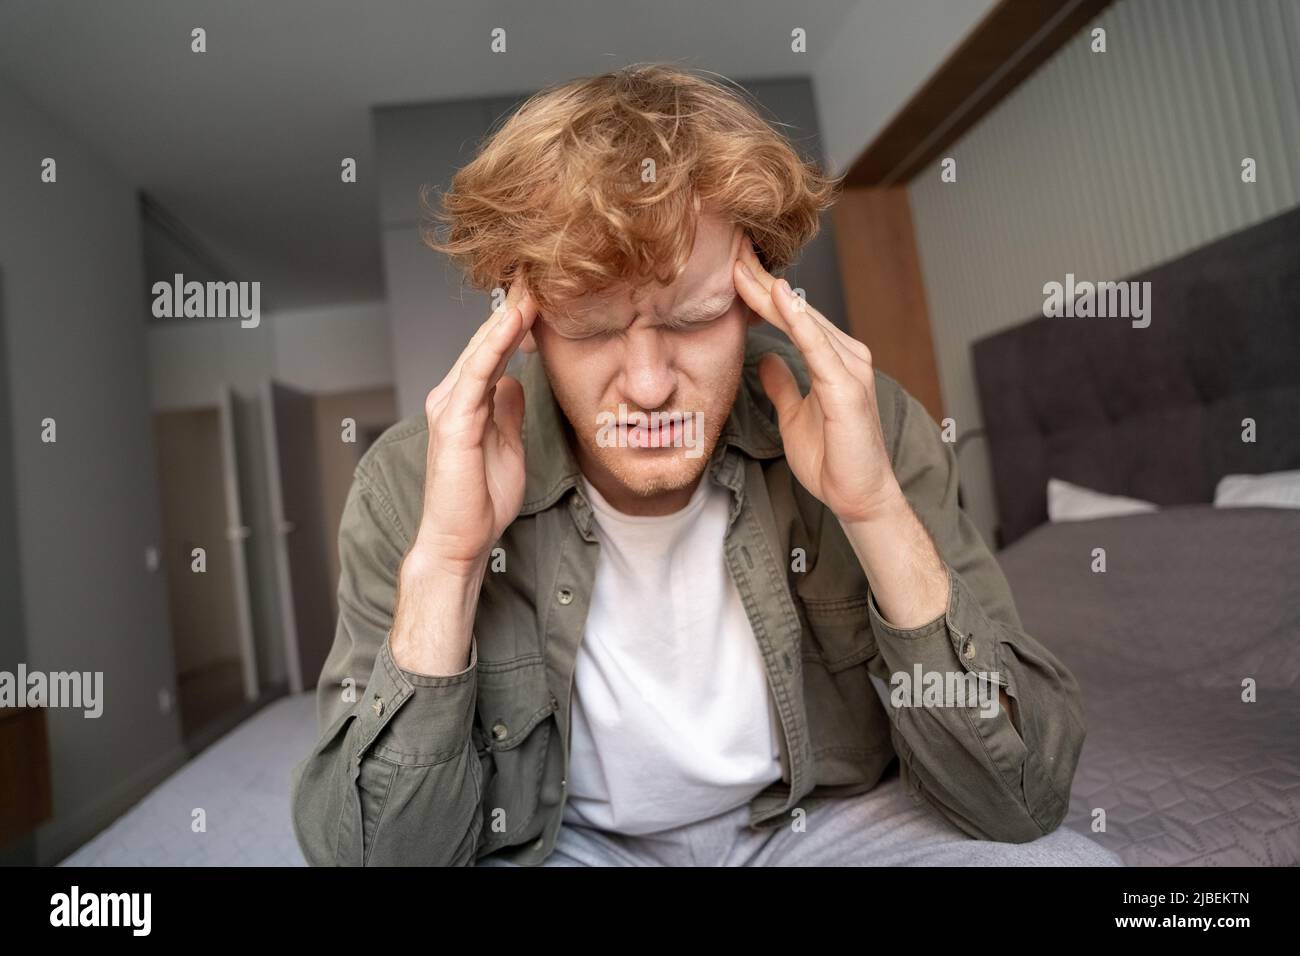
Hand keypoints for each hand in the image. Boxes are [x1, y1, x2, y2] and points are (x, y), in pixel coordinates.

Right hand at [411, 280, 538, 575]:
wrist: (461, 540)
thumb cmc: (481, 500)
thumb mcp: (507, 445)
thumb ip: (507, 411)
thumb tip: (515, 383)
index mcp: (466, 400)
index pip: (494, 349)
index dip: (517, 319)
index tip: (545, 291)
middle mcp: (452, 396)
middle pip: (486, 340)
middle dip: (513, 305)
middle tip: (539, 270)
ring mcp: (449, 406)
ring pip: (481, 348)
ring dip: (506, 315)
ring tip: (532, 284)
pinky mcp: (453, 421)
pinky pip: (477, 372)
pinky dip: (495, 343)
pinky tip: (513, 320)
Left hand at [733, 237, 903, 523]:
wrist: (857, 496)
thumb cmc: (832, 459)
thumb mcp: (794, 415)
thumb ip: (784, 384)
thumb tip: (766, 358)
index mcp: (834, 359)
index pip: (792, 317)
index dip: (762, 293)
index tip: (732, 269)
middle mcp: (846, 356)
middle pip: (797, 311)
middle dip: (763, 283)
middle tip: (731, 252)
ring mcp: (850, 369)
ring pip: (804, 321)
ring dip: (773, 293)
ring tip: (744, 267)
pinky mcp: (847, 387)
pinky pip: (818, 347)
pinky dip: (799, 320)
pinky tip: (780, 298)